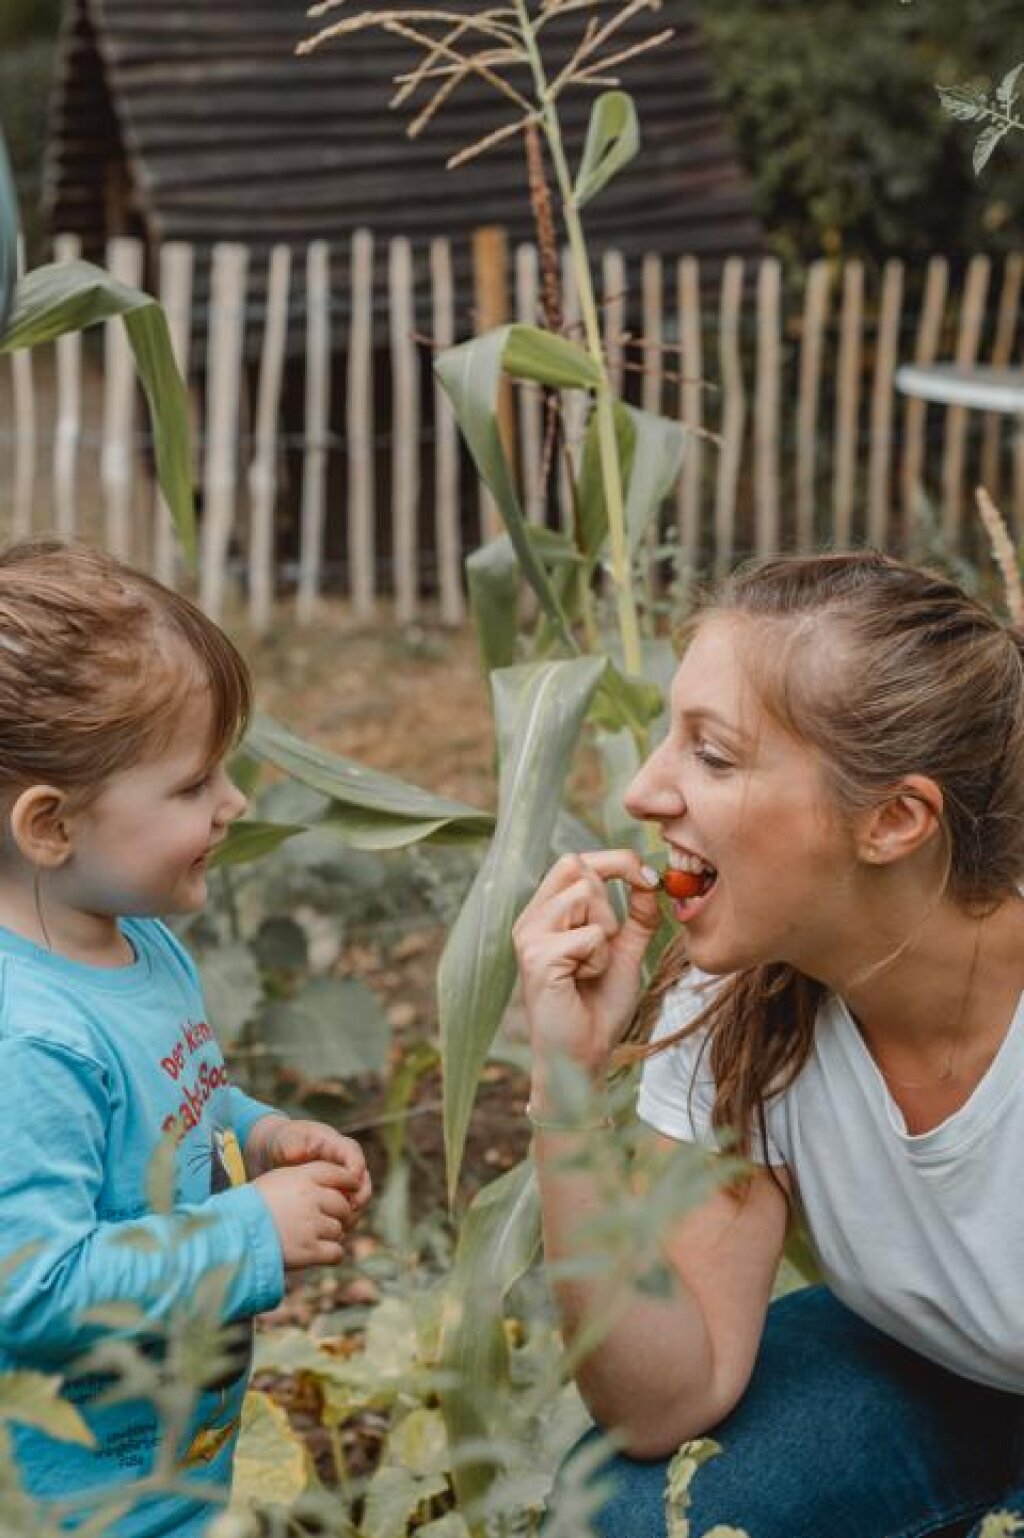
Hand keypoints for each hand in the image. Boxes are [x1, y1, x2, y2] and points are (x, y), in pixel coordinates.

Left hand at [247, 1117, 370, 1216]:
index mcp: (333, 1144)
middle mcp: (342, 1163)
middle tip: (352, 1209)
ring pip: (358, 1198)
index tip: (352, 1185)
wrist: (268, 1155)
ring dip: (353, 1212)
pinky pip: (345, 1211)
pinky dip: (341, 1221)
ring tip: (341, 1224)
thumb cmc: (278, 1143)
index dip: (356, 1169)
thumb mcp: (282, 1139)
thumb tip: (298, 1151)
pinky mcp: (333, 1198)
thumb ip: (291, 1142)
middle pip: (362, 1179)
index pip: (353, 1154)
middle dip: (361, 1194)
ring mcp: (340, 1182)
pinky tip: (329, 1232)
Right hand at [253, 1161, 360, 1269]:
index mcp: (304, 1176)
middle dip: (335, 1215)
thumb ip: (306, 1179)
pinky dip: (329, 1255)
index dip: (348, 1184)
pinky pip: (336, 1253)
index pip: (341, 1174)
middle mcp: (311, 1197)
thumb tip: (336, 1186)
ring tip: (307, 1238)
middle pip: (343, 1206)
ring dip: (329, 1236)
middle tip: (319, 1223)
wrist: (231, 1233)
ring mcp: (312, 1224)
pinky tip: (316, 1253)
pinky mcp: (310, 1250)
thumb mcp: (277, 1180)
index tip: (348, 1192)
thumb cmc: (251, 1205)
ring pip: (339, 1230)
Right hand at [512, 850, 660, 1092]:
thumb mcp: (625, 951)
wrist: (584, 1055)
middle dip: (609, 900)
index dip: (615, 860)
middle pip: (577, 868)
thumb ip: (637, 915)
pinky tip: (584, 980)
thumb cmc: (599, 1006)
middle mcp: (530, 918)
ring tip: (592, 965)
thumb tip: (651, 880)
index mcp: (545, 913)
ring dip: (605, 932)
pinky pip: (589, 935)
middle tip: (612, 939)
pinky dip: (599, 958)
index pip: (574, 861)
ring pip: (585, 897)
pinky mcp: (538, 958)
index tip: (648, 878)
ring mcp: (529, 936)